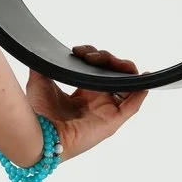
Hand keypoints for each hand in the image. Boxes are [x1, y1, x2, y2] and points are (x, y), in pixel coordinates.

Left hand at [26, 44, 147, 163]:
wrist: (38, 132)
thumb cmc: (37, 113)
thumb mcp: (39, 81)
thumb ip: (45, 65)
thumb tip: (43, 50)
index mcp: (83, 94)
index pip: (99, 71)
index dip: (94, 56)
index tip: (80, 51)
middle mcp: (97, 102)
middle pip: (115, 75)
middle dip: (108, 59)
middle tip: (91, 56)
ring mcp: (106, 111)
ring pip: (127, 86)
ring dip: (124, 69)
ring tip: (111, 62)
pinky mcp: (112, 122)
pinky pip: (133, 106)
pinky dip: (141, 92)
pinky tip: (144, 79)